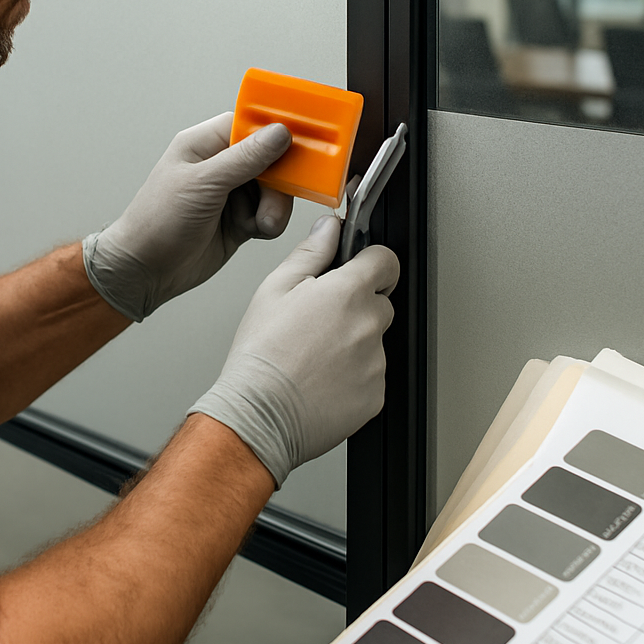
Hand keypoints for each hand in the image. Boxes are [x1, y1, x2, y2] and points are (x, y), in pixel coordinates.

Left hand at [82, 113, 293, 321]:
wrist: (146, 270)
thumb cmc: (157, 221)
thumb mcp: (203, 184)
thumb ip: (244, 158)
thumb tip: (278, 132)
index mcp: (204, 144)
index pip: (250, 124)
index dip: (276, 132)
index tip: (300, 142)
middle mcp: (220, 165)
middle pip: (270, 159)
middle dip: (279, 180)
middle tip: (279, 196)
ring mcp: (231, 193)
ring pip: (275, 189)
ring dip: (274, 207)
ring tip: (261, 223)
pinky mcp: (239, 219)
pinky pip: (270, 213)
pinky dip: (269, 223)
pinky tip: (253, 231)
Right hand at [187, 215, 399, 487]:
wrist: (258, 416)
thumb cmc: (260, 355)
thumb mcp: (274, 288)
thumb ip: (311, 252)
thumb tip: (330, 227)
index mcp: (347, 293)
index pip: (386, 260)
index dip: (371, 262)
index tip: (359, 270)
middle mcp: (368, 325)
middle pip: (380, 303)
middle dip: (357, 307)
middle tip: (319, 323)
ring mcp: (375, 363)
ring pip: (374, 342)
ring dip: (354, 344)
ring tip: (314, 356)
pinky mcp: (375, 396)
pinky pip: (372, 376)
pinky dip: (354, 377)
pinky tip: (322, 379)